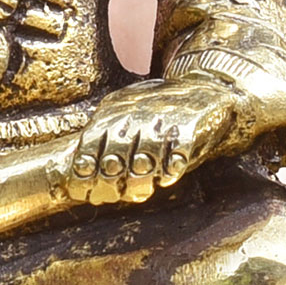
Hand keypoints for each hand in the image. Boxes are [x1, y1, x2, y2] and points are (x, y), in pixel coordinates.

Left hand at [50, 77, 239, 203]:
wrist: (204, 87)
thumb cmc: (156, 114)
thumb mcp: (123, 118)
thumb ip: (103, 144)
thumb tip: (81, 182)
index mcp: (113, 111)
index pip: (89, 145)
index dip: (84, 173)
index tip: (83, 193)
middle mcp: (134, 115)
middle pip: (114, 158)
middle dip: (109, 184)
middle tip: (113, 197)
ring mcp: (161, 119)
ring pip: (143, 159)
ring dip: (139, 182)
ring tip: (141, 192)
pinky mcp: (189, 124)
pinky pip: (177, 152)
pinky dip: (171, 169)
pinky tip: (168, 177)